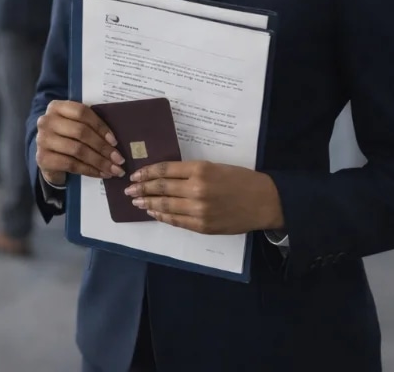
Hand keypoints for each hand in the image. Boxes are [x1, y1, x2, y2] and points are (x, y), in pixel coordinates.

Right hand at [35, 100, 124, 185]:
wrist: (49, 157)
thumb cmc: (68, 138)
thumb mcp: (76, 126)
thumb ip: (90, 126)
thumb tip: (115, 141)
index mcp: (57, 107)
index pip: (81, 112)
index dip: (100, 126)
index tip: (114, 141)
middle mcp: (46, 121)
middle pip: (80, 132)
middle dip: (103, 147)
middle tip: (119, 159)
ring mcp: (42, 140)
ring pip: (77, 150)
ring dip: (99, 161)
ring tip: (114, 169)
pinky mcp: (43, 158)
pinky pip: (71, 164)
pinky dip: (89, 170)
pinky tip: (101, 174)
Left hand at [123, 161, 284, 234]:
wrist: (264, 202)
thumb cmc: (240, 180)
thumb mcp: (215, 167)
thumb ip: (190, 172)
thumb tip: (164, 176)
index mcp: (200, 170)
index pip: (165, 170)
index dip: (147, 173)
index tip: (135, 174)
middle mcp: (196, 189)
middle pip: (161, 188)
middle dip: (141, 188)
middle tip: (128, 189)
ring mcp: (199, 210)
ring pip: (165, 206)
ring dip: (148, 204)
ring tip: (136, 201)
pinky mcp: (202, 226)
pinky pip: (176, 221)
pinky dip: (162, 216)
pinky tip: (154, 213)